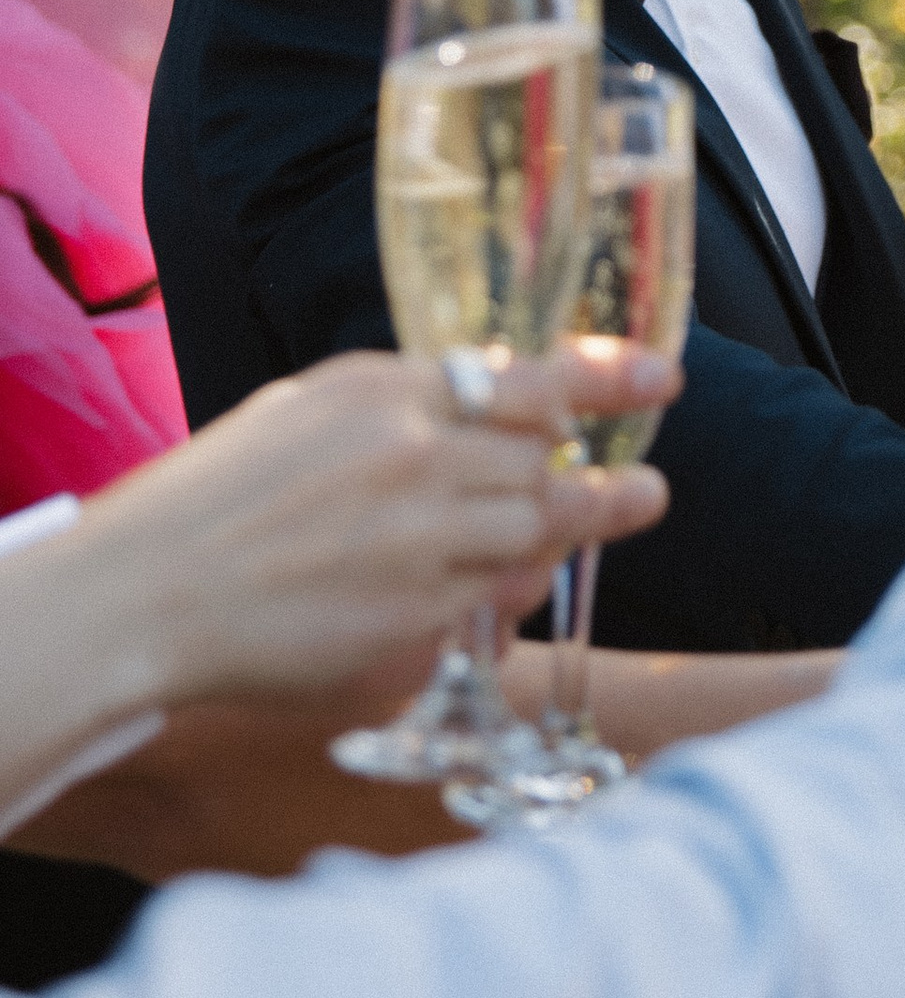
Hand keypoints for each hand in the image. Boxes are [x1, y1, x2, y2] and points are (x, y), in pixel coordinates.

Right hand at [82, 344, 675, 710]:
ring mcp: (421, 541)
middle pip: (545, 462)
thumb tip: (495, 407)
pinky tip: (505, 587)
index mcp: (386, 391)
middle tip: (639, 486)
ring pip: (540, 529)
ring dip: (578, 527)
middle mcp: (417, 457)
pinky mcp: (416, 619)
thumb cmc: (215, 501)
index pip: (528, 378)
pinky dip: (508, 592)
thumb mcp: (306, 413)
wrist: (146, 596)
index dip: (609, 378)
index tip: (663, 377)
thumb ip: (404, 408)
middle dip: (594, 475)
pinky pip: (494, 602)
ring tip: (624, 515)